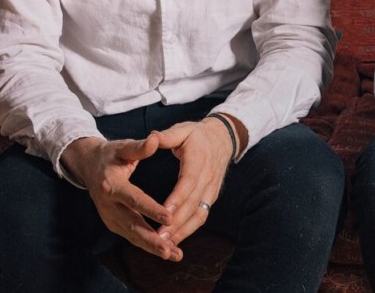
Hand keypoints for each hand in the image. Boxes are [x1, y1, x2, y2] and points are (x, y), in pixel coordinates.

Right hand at [62, 136, 180, 260]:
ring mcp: (108, 216)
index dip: (151, 209)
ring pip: (132, 235)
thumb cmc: (111, 154)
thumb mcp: (123, 147)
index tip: (169, 217)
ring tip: (173, 254)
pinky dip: (147, 245)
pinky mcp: (112, 223)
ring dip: (152, 247)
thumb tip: (155, 139)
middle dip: (151, 239)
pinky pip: (131, 236)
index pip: (134, 199)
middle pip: (131, 225)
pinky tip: (165, 250)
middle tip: (170, 250)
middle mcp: (108, 205)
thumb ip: (140, 147)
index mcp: (111, 185)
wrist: (89, 165)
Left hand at [150, 117, 233, 250]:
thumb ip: (166, 136)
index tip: (164, 212)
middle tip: (158, 237)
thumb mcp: (182, 129)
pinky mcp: (212, 196)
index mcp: (199, 159)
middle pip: (193, 203)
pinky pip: (202, 215)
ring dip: (183, 230)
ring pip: (199, 213)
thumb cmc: (197, 134)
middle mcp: (208, 176)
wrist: (223, 138)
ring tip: (165, 244)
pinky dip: (189, 229)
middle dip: (177, 222)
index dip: (177, 198)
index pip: (188, 181)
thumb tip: (151, 137)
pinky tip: (175, 239)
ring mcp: (211, 188)